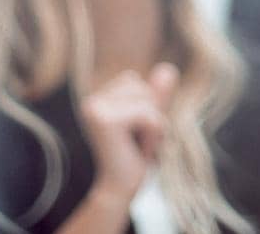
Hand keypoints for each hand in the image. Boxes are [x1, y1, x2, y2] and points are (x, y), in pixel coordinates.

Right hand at [80, 63, 178, 203]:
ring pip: (147, 101)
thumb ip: (157, 95)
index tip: (133, 132)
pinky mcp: (106, 122)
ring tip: (138, 146)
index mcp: (96, 99)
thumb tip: (168, 69)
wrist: (119, 190)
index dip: (144, 105)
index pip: (133, 80)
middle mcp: (91, 101)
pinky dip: (153, 134)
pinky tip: (140, 151)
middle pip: (141, 87)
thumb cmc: (134, 157)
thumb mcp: (150, 121)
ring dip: (152, 126)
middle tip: (137, 141)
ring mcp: (96, 110)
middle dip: (150, 114)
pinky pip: (149, 115)